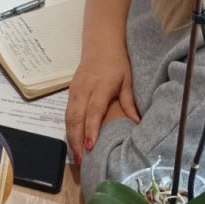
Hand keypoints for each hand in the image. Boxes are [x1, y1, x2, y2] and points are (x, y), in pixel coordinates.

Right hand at [65, 51, 139, 166]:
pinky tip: (73, 141)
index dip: (91, 129)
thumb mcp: (127, 80)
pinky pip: (67, 112)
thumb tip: (137, 124)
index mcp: (101, 86)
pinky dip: (69, 128)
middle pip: (77, 117)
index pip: (94, 110)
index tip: (91, 146)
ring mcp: (75, 90)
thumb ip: (129, 102)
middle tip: (81, 161)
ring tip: (77, 156)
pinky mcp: (71, 91)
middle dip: (77, 139)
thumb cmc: (117, 63)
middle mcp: (85, 89)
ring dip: (71, 137)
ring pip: (69, 116)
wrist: (100, 43)